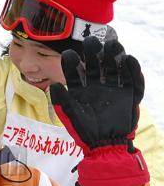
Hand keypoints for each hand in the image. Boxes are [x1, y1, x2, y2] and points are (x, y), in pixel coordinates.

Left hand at [50, 36, 148, 185]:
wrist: (106, 143)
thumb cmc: (84, 131)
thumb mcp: (71, 116)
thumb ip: (62, 101)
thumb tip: (53, 85)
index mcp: (80, 89)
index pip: (75, 72)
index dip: (71, 62)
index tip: (68, 54)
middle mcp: (96, 85)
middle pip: (96, 64)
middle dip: (94, 52)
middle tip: (91, 42)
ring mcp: (113, 87)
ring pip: (114, 67)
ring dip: (114, 55)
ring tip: (111, 45)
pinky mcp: (129, 93)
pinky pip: (132, 78)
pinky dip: (132, 69)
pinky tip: (128, 59)